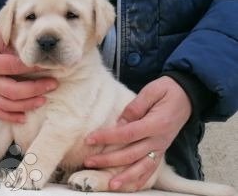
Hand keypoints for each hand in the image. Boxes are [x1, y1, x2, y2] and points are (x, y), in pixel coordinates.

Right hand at [0, 25, 57, 122]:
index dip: (31, 67)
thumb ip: (10, 42)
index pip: (12, 66)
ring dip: (28, 104)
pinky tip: (25, 118)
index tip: (47, 65)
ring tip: (44, 100)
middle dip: (35, 89)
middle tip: (53, 84)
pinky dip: (12, 117)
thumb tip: (29, 53)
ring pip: (8, 105)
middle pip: (12, 91)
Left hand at [84, 76, 191, 190]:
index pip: (127, 134)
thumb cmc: (168, 91)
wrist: (187, 96)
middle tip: (89, 162)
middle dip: (108, 160)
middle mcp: (159, 139)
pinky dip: (140, 180)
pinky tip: (128, 186)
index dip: (107, 137)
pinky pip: (151, 169)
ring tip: (110, 185)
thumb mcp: (152, 91)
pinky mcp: (162, 150)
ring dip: (125, 177)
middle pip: (131, 154)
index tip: (90, 139)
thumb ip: (135, 107)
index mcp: (156, 123)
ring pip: (142, 167)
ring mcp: (161, 147)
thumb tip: (119, 123)